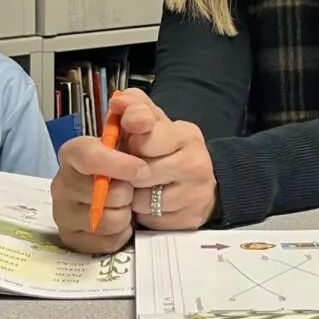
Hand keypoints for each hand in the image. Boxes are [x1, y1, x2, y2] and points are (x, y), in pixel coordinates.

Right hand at [50, 125, 150, 254]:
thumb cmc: (128, 160)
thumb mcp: (135, 131)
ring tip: (124, 205)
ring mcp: (62, 212)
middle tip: (130, 188)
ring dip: (124, 214)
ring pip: (105, 219)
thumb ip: (138, 113)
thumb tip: (140, 116)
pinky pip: (105, 241)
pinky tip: (119, 222)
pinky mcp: (71, 238)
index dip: (118, 164)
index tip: (142, 170)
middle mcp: (61, 183)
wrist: (126, 190)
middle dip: (125, 191)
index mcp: (72, 153)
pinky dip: (119, 233)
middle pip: (100, 192)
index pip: (88, 155)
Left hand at [114, 89, 218, 231]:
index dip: (131, 142)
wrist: (200, 181)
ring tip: (140, 187)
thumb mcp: (155, 123)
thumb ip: (135, 107)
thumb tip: (118, 100)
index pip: (146, 139)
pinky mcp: (191, 218)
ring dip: (134, 195)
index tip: (131, 142)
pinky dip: (146, 213)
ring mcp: (197, 193)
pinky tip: (151, 204)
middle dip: (130, 172)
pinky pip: (152, 219)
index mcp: (186, 135)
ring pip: (143, 199)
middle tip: (133, 169)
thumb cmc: (166, 148)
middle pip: (142, 173)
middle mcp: (196, 163)